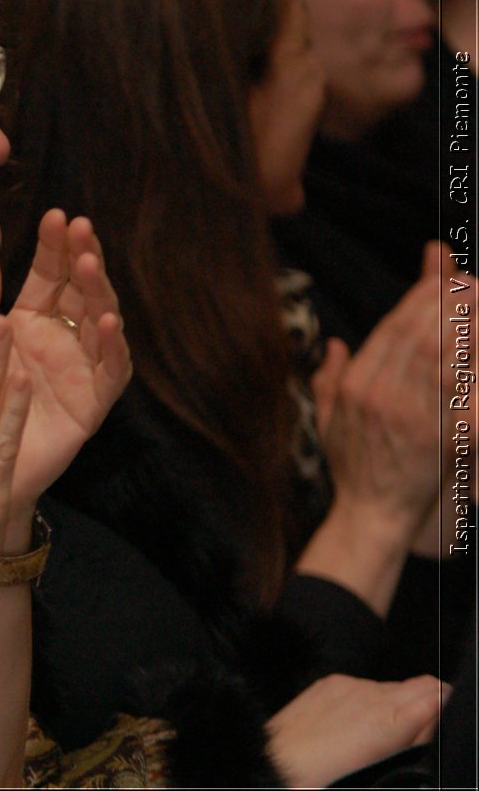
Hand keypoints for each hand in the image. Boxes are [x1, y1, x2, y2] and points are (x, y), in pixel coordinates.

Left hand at [0, 210, 129, 516]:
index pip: (49, 275)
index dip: (54, 247)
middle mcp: (61, 341)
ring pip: (99, 322)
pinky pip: (109, 372)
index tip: (54, 215)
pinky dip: (109, 347)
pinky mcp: (92, 405)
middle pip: (80, 290)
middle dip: (81, 256)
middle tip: (79, 226)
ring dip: (98, 292)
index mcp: (30, 324)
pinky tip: (104, 324)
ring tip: (89, 263)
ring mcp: (81, 370)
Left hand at [267, 673, 447, 790]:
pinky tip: (358, 725)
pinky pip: (364, 685)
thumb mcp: (383, 769)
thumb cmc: (327, 781)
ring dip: (397, 704)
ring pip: (391, 686)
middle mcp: (372, 693)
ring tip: (386, 735)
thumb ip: (414, 739)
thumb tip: (433, 718)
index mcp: (389, 718)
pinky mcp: (329, 682)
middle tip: (421, 734)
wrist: (273, 768)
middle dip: (426, 704)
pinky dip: (371, 700)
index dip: (447, 704)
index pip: (436, 692)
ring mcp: (348, 684)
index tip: (447, 721)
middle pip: (418, 686)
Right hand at [313, 243, 447, 545]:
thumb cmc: (352, 468)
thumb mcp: (326, 420)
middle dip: (442, 300)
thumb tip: (335, 345)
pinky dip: (469, 358)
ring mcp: (410, 413)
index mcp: (354, 387)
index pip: (389, 330)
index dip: (416, 298)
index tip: (436, 277)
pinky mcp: (439, 433)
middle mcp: (379, 394)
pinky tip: (478, 338)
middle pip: (414, 333)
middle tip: (466, 279)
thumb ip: (327, 378)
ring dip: (460, 320)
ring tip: (476, 296)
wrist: (372, 513)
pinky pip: (459, 386)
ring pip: (438, 352)